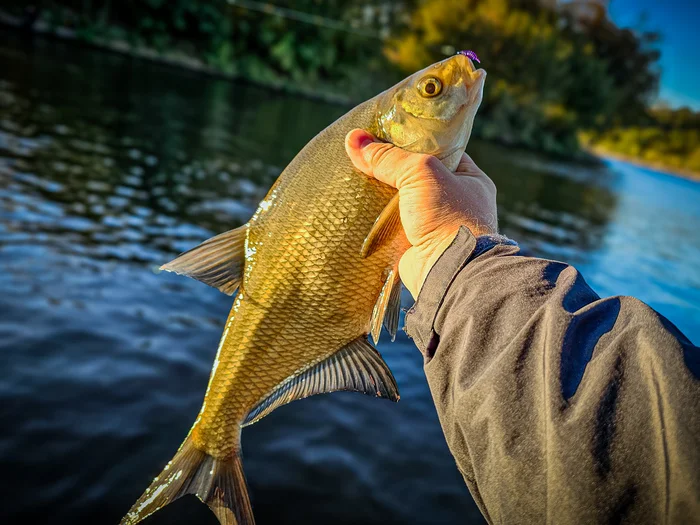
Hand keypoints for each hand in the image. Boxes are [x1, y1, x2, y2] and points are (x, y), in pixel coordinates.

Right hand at [345, 129, 497, 298]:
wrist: (449, 271)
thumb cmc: (446, 216)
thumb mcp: (419, 173)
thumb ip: (388, 157)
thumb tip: (353, 139)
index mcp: (470, 179)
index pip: (439, 151)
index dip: (412, 142)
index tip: (385, 134)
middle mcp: (456, 201)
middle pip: (416, 177)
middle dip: (392, 169)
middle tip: (365, 156)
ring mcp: (436, 225)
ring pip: (403, 202)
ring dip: (382, 196)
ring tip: (355, 179)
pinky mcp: (415, 245)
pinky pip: (393, 226)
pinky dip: (377, 220)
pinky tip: (357, 206)